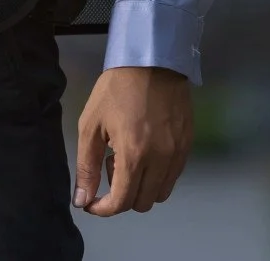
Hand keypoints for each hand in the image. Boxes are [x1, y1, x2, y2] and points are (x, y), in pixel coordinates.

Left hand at [74, 66, 192, 215]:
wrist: (152, 60)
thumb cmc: (117, 88)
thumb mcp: (91, 124)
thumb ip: (87, 166)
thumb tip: (82, 199)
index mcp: (133, 154)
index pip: (122, 202)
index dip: (104, 208)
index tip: (93, 202)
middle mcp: (160, 159)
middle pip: (142, 203)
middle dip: (122, 195)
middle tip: (110, 166)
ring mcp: (177, 153)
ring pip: (160, 193)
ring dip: (142, 187)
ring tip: (129, 158)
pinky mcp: (188, 145)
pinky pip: (173, 176)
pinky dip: (158, 175)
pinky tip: (146, 152)